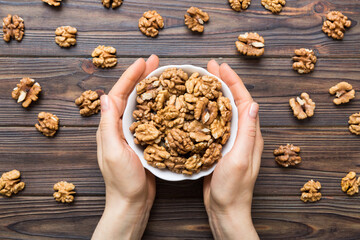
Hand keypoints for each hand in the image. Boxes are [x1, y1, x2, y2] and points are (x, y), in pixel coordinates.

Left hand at [92, 55, 158, 239]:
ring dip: (150, 88)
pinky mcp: (144, 141)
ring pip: (141, 104)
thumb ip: (109, 125)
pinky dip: (157, 106)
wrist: (132, 202)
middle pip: (130, 96)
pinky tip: (167, 101)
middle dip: (141, 77)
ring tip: (162, 75)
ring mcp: (132, 133)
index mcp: (110, 127)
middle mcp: (119, 127)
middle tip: (156, 62)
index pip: (118, 94)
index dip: (130, 77)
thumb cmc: (122, 181)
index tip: (142, 62)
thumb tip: (104, 97)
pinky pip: (150, 117)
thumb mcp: (114, 152)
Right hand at [203, 60, 262, 239]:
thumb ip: (246, 132)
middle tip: (210, 68)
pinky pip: (214, 123)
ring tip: (203, 81)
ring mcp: (231, 141)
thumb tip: (252, 104)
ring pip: (223, 111)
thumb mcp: (240, 159)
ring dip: (214, 94)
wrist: (225, 210)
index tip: (221, 67)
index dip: (233, 82)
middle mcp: (242, 135)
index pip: (244, 101)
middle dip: (223, 83)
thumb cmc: (233, 189)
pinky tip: (197, 107)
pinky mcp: (219, 148)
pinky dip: (207, 111)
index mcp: (250, 135)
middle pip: (234, 102)